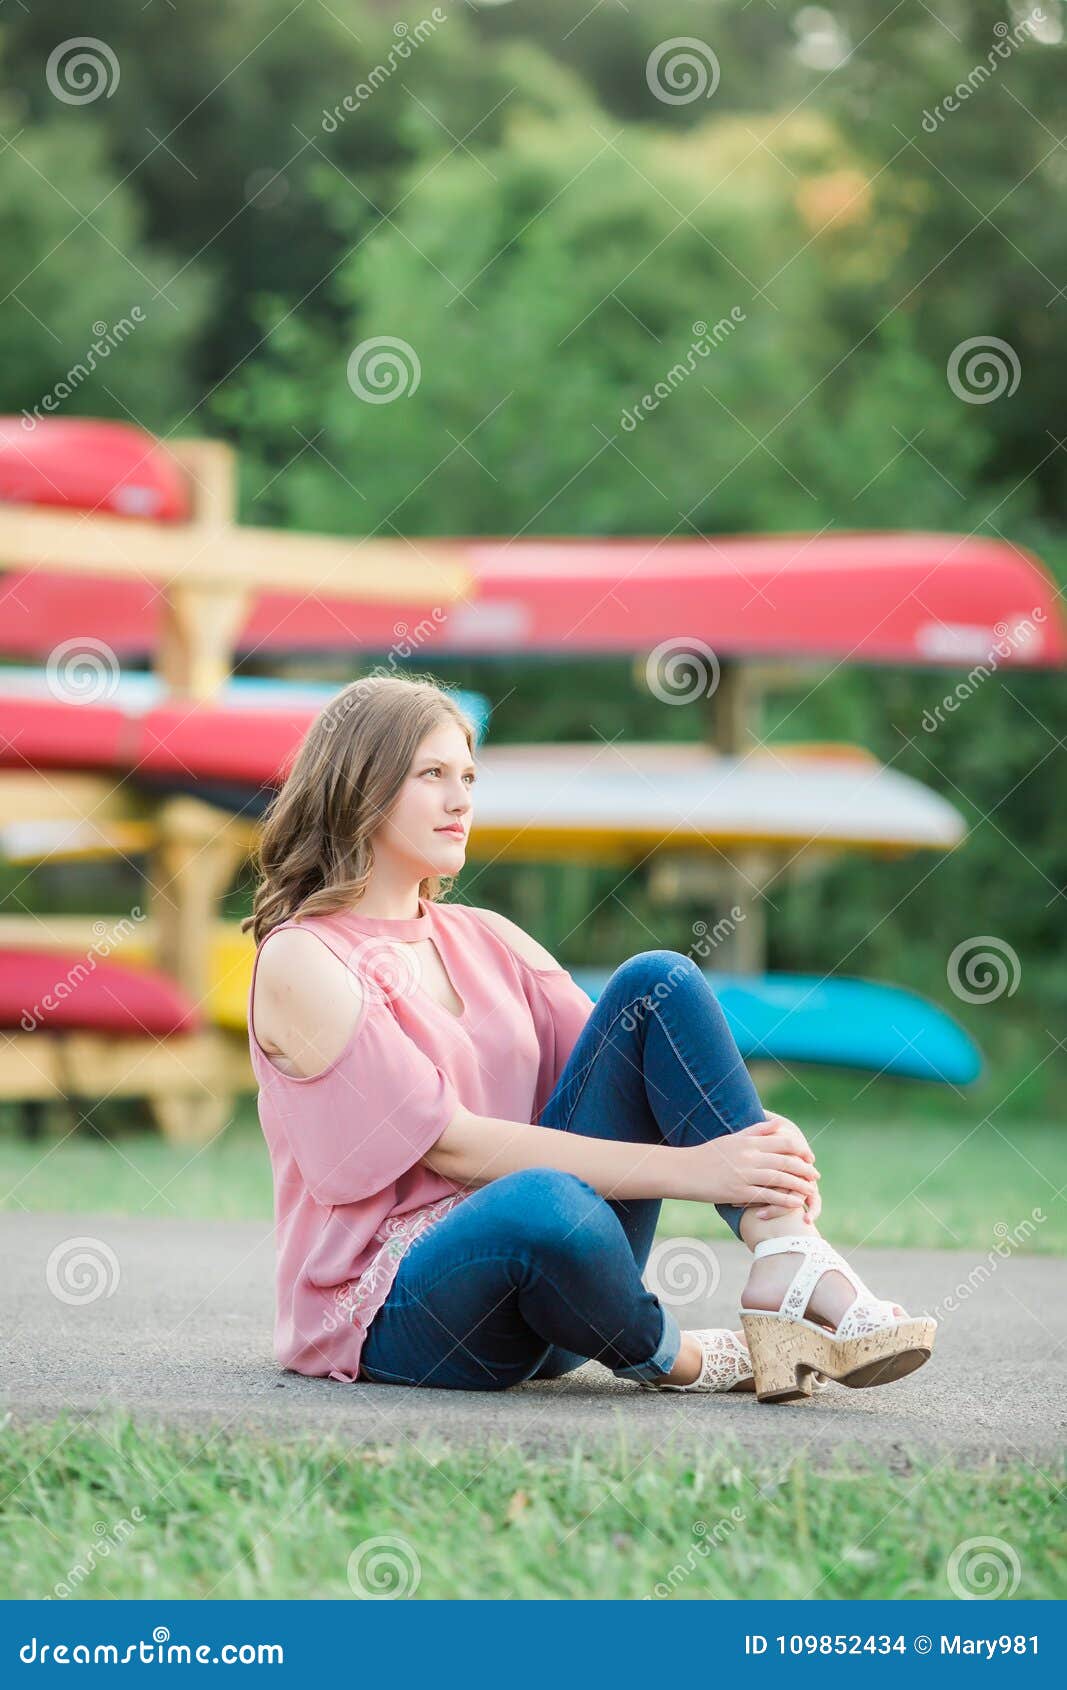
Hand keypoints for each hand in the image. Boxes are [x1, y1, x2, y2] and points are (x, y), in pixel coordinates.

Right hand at [682, 1115, 820, 1209]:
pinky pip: (768, 1196)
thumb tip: (778, 1124)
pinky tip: (795, 1204)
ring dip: (800, 1185)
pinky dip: (785, 1200)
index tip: (809, 1156)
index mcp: (749, 1142)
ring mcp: (745, 1175)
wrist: (684, 1171)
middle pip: (787, 1160)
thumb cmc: (708, 1154)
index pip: (784, 1142)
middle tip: (815, 1175)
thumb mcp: (732, 1138)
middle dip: (805, 1168)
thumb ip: (757, 1131)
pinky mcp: (739, 1193)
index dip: (801, 1149)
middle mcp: (749, 1157)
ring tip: (810, 1190)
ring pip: (781, 1179)